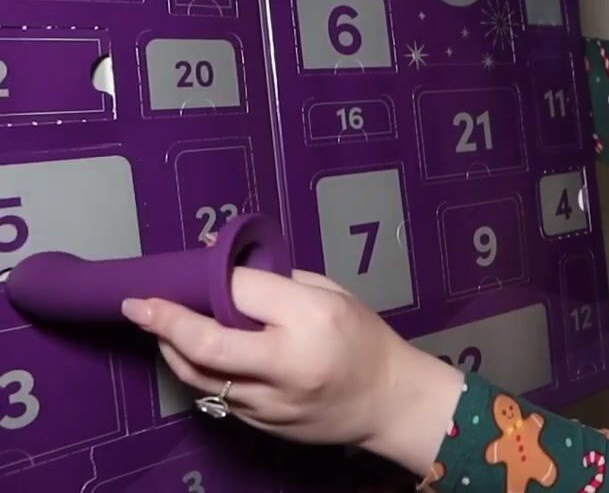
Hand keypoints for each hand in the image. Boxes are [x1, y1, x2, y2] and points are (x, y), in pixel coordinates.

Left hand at [121, 267, 446, 454]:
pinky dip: (199, 371)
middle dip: (166, 322)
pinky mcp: (261, 424)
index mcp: (310, 318)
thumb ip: (280, 282)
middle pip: (208, 344)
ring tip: (158, 327)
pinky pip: (216, 395)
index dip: (211, 276)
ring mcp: (270, 400)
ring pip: (200, 376)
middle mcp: (286, 362)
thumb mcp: (333, 294)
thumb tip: (226, 266)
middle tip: (136, 305)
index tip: (184, 270)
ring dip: (172, 348)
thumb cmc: (364, 339)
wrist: (389, 402)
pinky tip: (193, 354)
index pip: (243, 289)